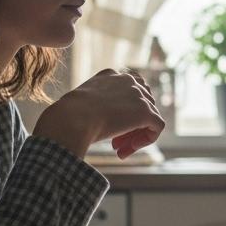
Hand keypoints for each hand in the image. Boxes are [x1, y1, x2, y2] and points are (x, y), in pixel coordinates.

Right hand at [33, 69, 165, 158]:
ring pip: (148, 117)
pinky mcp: (145, 111)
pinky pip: (156, 127)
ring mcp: (138, 95)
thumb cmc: (68, 116)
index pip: (130, 91)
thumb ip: (99, 106)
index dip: (125, 112)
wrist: (71, 118)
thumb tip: (107, 122)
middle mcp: (127, 80)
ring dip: (134, 136)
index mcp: (110, 75)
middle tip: (115, 144)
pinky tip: (125, 150)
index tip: (111, 128)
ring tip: (118, 150)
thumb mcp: (83, 105)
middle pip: (142, 104)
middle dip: (131, 126)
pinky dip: (146, 140)